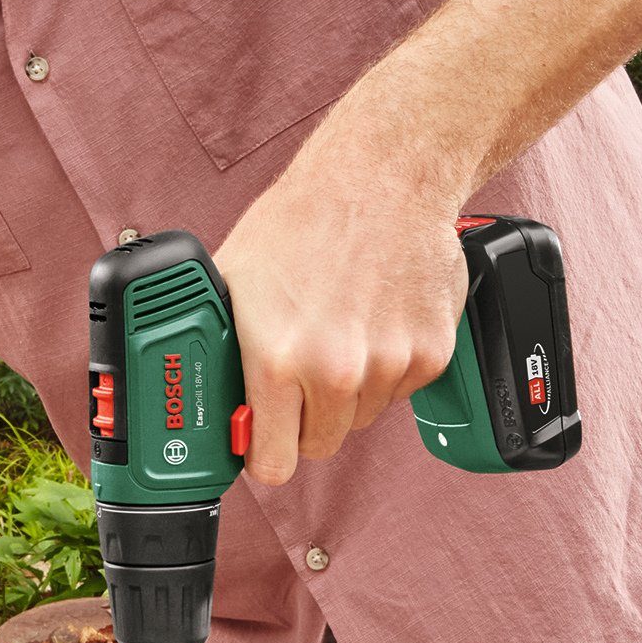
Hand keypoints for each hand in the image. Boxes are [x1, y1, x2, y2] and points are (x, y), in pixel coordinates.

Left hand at [212, 123, 470, 486]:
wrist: (380, 178)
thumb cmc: (304, 221)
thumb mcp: (233, 280)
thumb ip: (222, 347)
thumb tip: (211, 394)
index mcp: (277, 358)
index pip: (272, 463)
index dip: (263, 454)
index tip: (262, 443)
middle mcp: (334, 370)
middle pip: (319, 445)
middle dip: (305, 419)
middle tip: (299, 375)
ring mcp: (387, 365)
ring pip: (361, 417)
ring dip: (348, 390)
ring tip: (339, 329)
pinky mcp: (430, 354)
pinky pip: (399, 391)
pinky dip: (387, 367)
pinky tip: (373, 320)